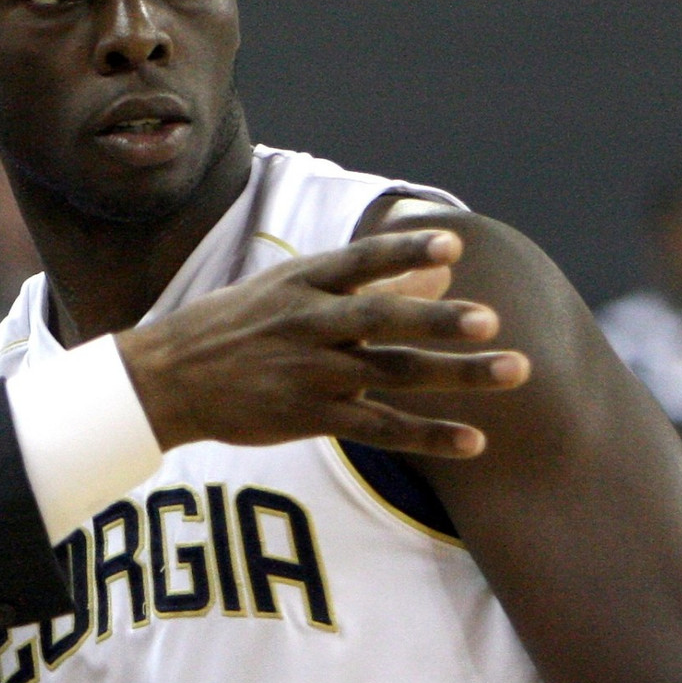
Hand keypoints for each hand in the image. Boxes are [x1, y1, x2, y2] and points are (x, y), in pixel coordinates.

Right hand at [115, 229, 529, 457]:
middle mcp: (310, 324)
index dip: (405, 250)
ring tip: (514, 371)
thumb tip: (441, 269)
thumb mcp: (291, 291)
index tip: (450, 242)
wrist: (167, 379)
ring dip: (457, 374)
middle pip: (384, 320)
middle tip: (491, 319)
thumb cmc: (237, 326)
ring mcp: (312, 373)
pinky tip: (474, 441)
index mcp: (303, 283)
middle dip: (440, 320)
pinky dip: (429, 435)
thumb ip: (369, 284)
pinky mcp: (310, 417)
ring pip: (395, 374)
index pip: (361, 261)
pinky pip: (381, 429)